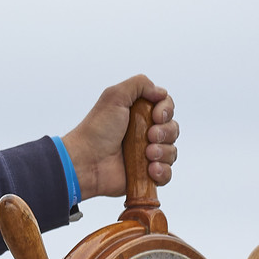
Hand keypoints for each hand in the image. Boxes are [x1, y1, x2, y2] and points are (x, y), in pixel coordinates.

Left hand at [61, 75, 177, 200]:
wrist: (86, 161)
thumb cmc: (97, 129)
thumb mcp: (115, 96)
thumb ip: (139, 84)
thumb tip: (161, 92)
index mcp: (139, 114)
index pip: (166, 109)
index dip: (166, 111)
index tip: (156, 116)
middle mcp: (144, 133)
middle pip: (172, 129)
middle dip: (165, 132)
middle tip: (149, 136)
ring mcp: (146, 155)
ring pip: (172, 151)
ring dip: (163, 152)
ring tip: (147, 155)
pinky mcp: (145, 174)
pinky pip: (166, 174)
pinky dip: (162, 171)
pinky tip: (150, 169)